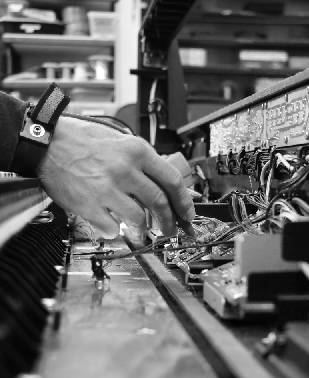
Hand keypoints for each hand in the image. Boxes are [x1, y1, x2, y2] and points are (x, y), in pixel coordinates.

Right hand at [39, 116, 194, 237]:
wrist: (48, 143)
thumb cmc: (83, 140)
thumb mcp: (121, 141)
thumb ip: (144, 163)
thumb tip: (164, 185)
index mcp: (137, 151)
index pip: (172, 180)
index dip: (184, 202)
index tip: (187, 214)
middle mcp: (125, 170)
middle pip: (160, 203)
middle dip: (169, 222)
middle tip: (170, 230)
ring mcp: (107, 189)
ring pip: (139, 219)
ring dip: (144, 230)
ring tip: (142, 232)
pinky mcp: (89, 205)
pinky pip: (112, 228)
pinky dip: (116, 231)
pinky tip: (114, 226)